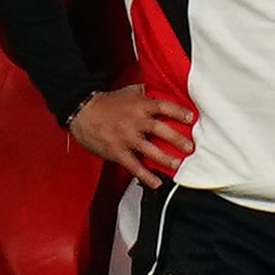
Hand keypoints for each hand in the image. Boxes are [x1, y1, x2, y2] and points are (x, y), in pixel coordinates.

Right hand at [66, 85, 193, 186]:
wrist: (84, 112)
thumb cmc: (107, 102)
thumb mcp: (129, 92)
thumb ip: (145, 94)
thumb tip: (159, 92)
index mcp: (140, 105)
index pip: (164, 107)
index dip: (179, 112)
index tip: (191, 118)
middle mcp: (136, 121)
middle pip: (160, 129)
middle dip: (177, 139)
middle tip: (189, 147)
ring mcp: (127, 138)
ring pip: (150, 149)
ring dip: (165, 158)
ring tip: (177, 164)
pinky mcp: (117, 152)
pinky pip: (134, 166)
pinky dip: (145, 175)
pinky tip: (156, 182)